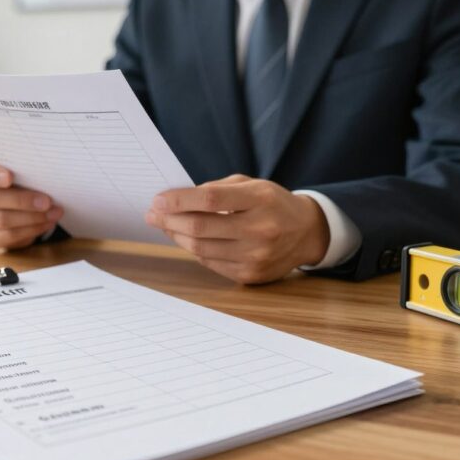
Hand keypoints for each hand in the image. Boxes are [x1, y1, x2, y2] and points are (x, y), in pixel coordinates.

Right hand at [0, 156, 62, 248]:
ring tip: (53, 213)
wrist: (9, 199)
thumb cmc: (15, 178)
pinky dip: (31, 230)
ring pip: (1, 220)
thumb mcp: (17, 168)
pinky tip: (46, 223)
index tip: (9, 177)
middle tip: (46, 201)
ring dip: (32, 218)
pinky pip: (8, 236)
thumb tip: (45, 172)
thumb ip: (23, 168)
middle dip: (22, 200)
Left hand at [144, 175, 329, 283]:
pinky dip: (194, 250)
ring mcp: (256, 255)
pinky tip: (187, 239)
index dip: (178, 200)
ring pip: (200, 248)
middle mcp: (260, 229)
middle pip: (200, 227)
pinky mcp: (251, 274)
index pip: (210, 199)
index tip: (158, 200)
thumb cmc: (272, 203)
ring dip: (176, 236)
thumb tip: (176, 201)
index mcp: (260, 199)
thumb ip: (216, 189)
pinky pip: (210, 262)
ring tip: (166, 225)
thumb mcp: (251, 185)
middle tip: (153, 214)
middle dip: (169, 220)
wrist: (306, 232)